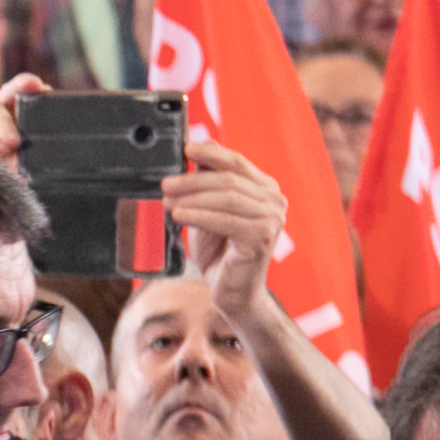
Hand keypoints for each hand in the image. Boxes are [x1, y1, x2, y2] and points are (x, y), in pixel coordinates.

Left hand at [160, 136, 289, 321]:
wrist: (232, 291)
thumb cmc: (220, 251)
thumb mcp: (208, 210)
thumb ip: (207, 182)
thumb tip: (199, 148)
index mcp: (265, 188)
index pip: (236, 162)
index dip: (210, 153)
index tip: (184, 149)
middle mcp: (274, 200)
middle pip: (228, 179)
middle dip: (192, 180)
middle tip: (165, 184)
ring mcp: (272, 219)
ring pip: (227, 198)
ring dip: (192, 197)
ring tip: (167, 200)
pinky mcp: (262, 238)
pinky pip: (226, 220)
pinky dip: (199, 215)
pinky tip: (178, 215)